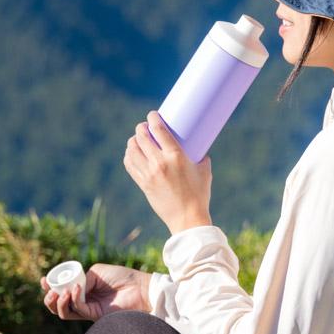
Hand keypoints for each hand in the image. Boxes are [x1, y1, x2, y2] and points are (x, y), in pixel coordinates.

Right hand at [41, 264, 151, 321]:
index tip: (43, 280)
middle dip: (49, 299)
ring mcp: (89, 310)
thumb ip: (82, 279)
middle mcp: (83, 301)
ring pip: (65, 312)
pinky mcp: (95, 316)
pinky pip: (79, 310)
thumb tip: (71, 288)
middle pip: (59, 306)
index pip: (61, 291)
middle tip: (48, 291)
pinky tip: (77, 290)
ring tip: (60, 293)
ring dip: (58, 303)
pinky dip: (75, 300)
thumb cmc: (122, 276)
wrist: (140, 288)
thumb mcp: (96, 272)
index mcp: (82, 289)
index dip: (50, 287)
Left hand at [126, 110, 213, 234]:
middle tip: (145, 127)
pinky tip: (132, 153)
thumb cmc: (200, 194)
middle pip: (141, 137)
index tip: (152, 115)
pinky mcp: (143, 184)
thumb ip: (201, 157)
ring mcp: (149, 174)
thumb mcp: (204, 171)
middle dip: (141, 128)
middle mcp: (159, 163)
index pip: (158, 129)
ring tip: (137, 139)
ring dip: (133, 141)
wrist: (187, 218)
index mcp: (175, 156)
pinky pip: (130, 164)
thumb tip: (200, 149)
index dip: (152, 118)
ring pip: (132, 149)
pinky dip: (129, 156)